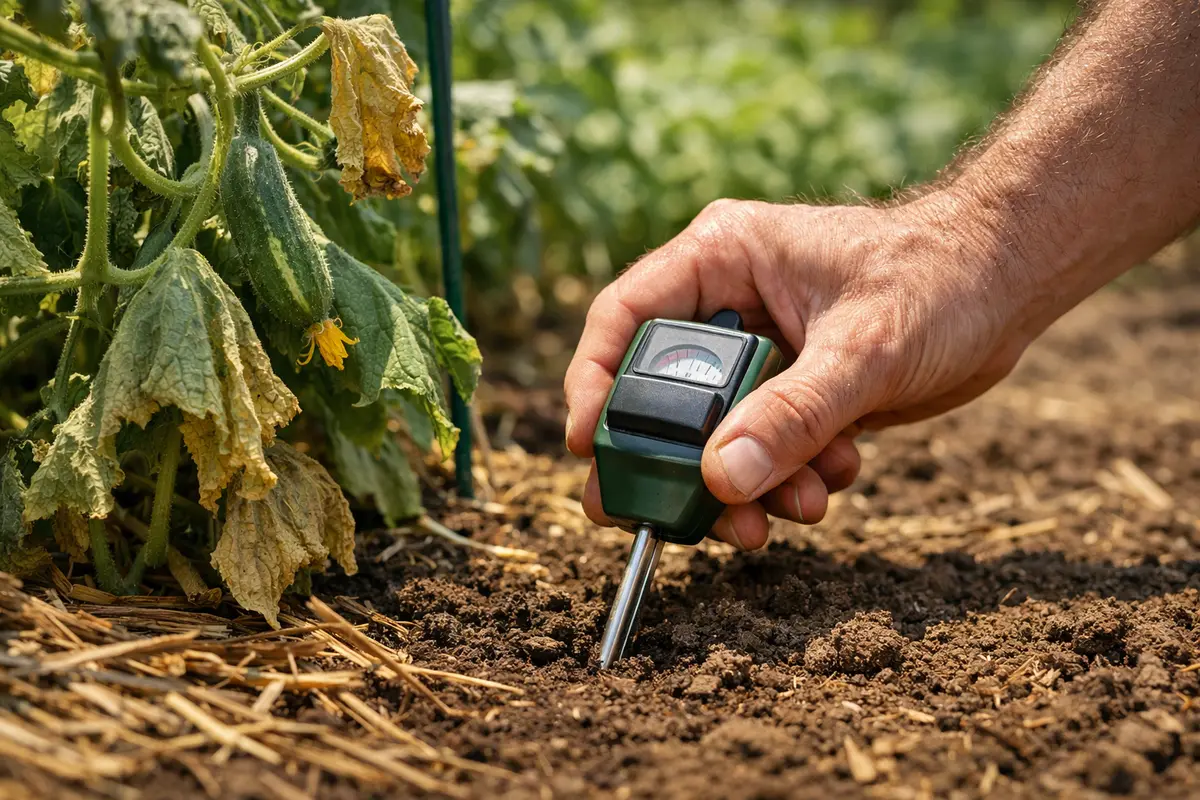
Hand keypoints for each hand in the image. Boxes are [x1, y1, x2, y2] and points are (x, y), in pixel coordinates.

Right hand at [564, 193, 1035, 549]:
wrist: (1010, 282)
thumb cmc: (940, 278)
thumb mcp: (865, 349)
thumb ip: (793, 415)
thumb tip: (719, 481)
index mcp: (722, 259)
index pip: (625, 320)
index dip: (594, 384)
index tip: (588, 448)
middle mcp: (728, 305)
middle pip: (662, 395)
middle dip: (678, 463)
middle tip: (672, 520)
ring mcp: (760, 353)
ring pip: (715, 434)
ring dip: (745, 484)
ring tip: (794, 510)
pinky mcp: (792, 390)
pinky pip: (764, 448)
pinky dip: (790, 478)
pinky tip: (834, 477)